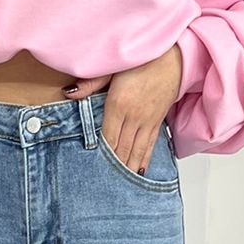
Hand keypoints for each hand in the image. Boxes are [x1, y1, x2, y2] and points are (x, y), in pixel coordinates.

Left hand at [61, 45, 182, 174]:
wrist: (174, 57)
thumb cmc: (142, 59)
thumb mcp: (113, 67)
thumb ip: (90, 83)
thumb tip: (69, 94)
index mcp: (119, 104)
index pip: (107, 137)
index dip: (101, 155)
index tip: (92, 169)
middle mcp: (134, 116)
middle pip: (121, 148)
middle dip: (112, 167)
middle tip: (102, 184)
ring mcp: (147, 121)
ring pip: (136, 151)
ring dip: (127, 168)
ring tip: (120, 186)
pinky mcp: (157, 121)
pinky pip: (150, 146)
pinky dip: (144, 160)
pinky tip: (138, 171)